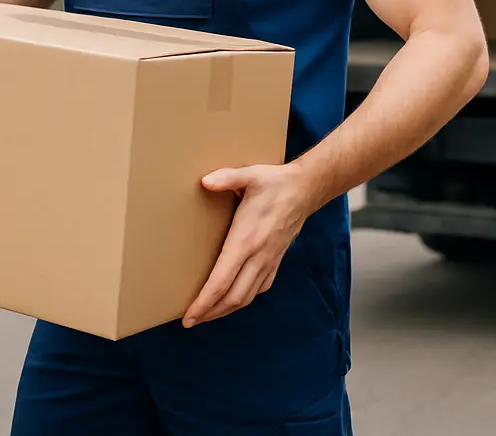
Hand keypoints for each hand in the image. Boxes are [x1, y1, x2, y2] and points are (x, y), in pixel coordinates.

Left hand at [183, 162, 315, 326]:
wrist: (306, 189)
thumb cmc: (274, 182)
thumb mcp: (250, 174)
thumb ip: (227, 177)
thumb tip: (205, 182)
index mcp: (247, 240)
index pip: (222, 281)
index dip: (205, 302)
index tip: (189, 315)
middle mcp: (259, 256)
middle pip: (233, 297)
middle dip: (210, 313)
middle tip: (189, 321)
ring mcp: (269, 260)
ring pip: (247, 297)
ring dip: (225, 310)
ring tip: (205, 316)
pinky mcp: (276, 260)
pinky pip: (259, 288)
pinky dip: (243, 299)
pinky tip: (232, 300)